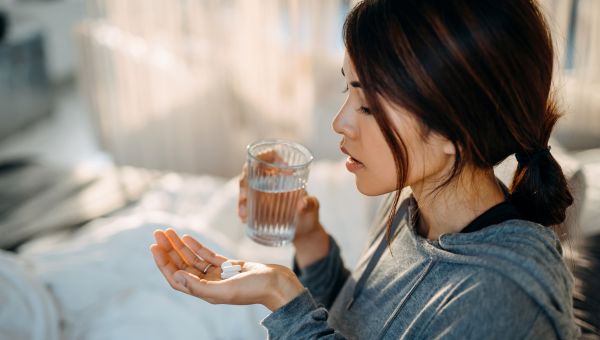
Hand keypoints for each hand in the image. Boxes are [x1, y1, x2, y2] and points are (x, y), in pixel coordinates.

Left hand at [150, 228, 304, 310]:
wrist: (278, 284)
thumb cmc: (255, 289)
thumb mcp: (226, 290)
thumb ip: (200, 286)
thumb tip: (176, 277)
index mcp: (205, 292)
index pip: (176, 277)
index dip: (163, 263)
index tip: (154, 247)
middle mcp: (209, 284)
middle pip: (182, 265)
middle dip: (169, 249)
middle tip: (157, 233)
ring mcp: (218, 275)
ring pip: (193, 258)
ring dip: (180, 245)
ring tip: (168, 231)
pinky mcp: (229, 266)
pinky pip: (207, 255)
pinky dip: (197, 246)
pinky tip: (187, 237)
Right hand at [238, 150, 322, 241]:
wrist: (304, 233)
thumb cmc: (310, 215)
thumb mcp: (313, 209)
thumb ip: (311, 205)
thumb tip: (303, 203)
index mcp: (285, 173)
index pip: (272, 155)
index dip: (264, 155)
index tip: (259, 163)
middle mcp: (271, 180)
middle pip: (252, 171)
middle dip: (245, 182)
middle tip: (246, 198)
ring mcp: (262, 193)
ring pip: (246, 188)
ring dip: (242, 198)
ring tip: (244, 214)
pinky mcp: (257, 206)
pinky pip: (245, 204)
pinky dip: (243, 210)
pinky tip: (243, 218)